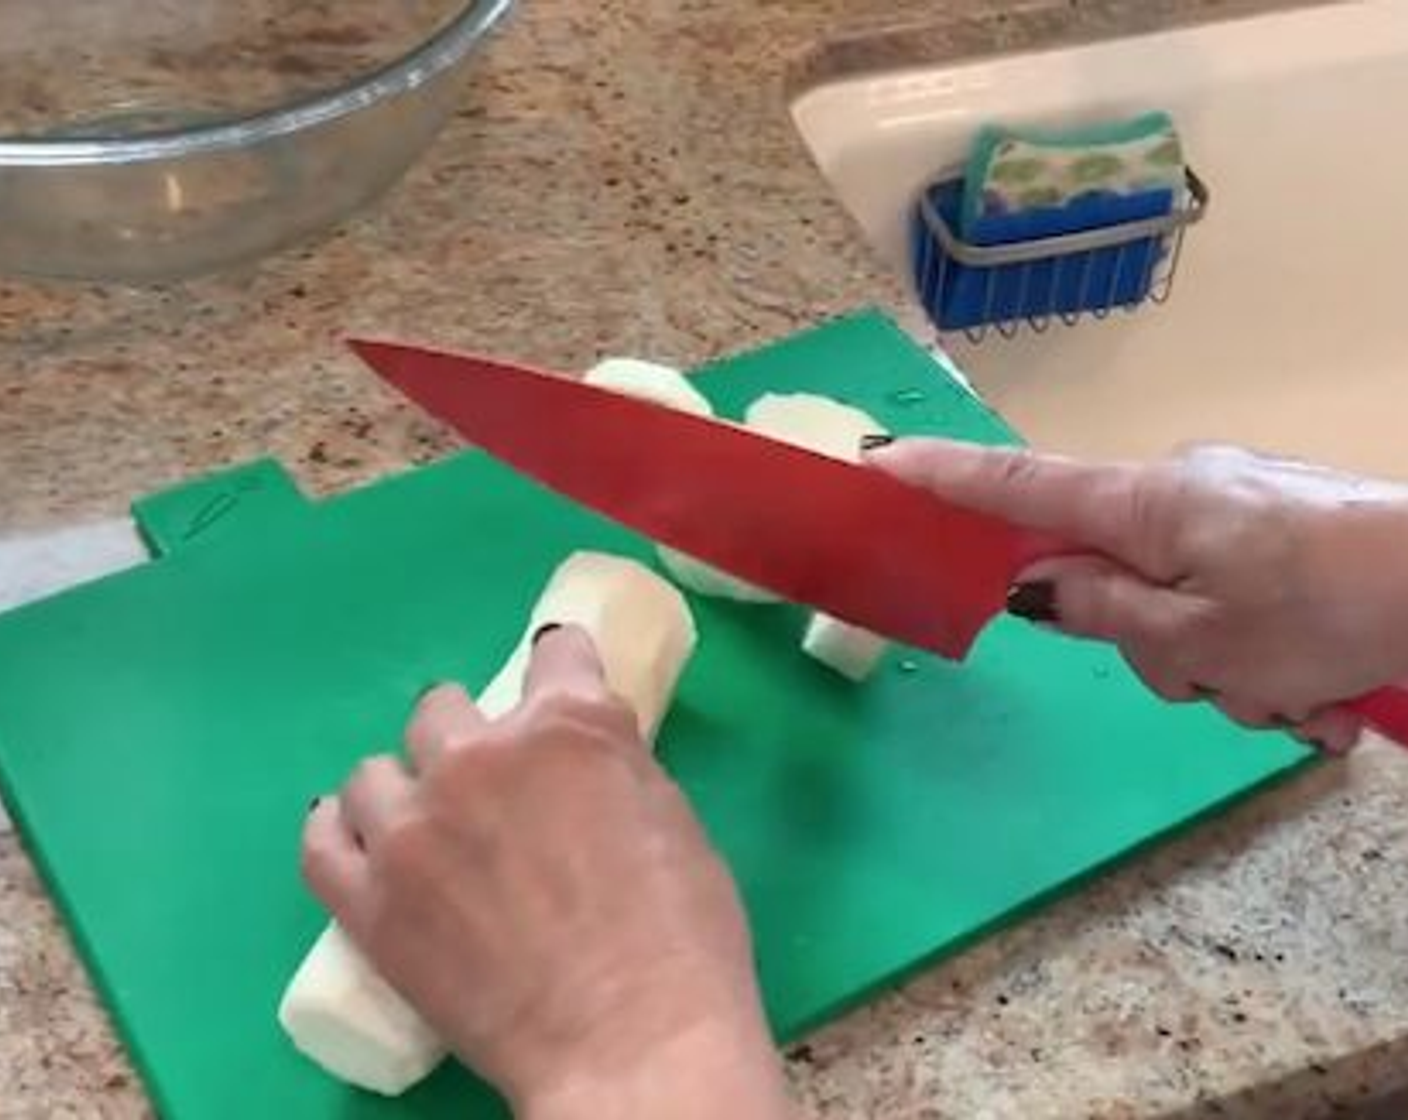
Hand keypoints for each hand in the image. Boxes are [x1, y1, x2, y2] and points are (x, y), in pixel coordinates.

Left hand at [301, 626, 793, 1119]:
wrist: (633, 1040)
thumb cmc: (682, 934)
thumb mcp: (672, 817)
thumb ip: (614, 767)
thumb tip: (584, 761)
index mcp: (568, 725)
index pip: (554, 652)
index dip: (562, 665)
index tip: (561, 682)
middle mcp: (479, 755)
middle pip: (442, 707)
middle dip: (468, 737)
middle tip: (491, 787)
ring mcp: (414, 826)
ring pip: (374, 771)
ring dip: (403, 789)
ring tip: (423, 830)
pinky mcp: (369, 899)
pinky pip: (322, 839)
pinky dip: (341, 832)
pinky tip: (359, 841)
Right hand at [871, 439, 1407, 752]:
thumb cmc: (1323, 610)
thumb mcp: (1197, 640)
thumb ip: (1102, 614)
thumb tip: (1036, 587)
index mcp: (1145, 506)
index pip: (1016, 486)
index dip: (942, 479)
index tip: (876, 464)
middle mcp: (1181, 491)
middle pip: (1108, 572)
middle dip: (1153, 647)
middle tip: (1222, 683)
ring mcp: (1237, 506)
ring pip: (1179, 603)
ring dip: (1226, 669)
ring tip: (1297, 695)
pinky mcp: (1284, 528)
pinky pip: (1237, 602)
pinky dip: (1267, 658)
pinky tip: (1323, 689)